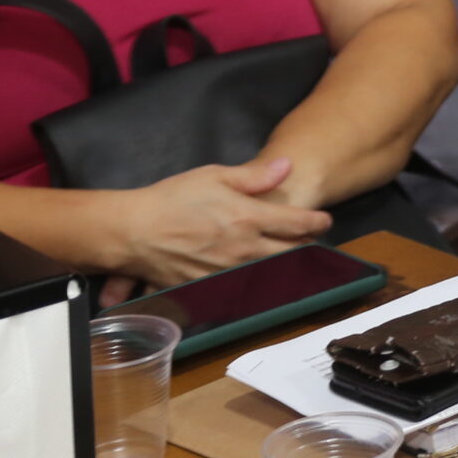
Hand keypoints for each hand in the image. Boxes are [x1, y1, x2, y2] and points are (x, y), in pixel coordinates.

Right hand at [111, 156, 333, 287]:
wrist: (132, 232)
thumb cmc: (171, 199)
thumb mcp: (213, 176)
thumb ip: (254, 176)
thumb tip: (287, 166)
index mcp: (248, 218)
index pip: (298, 224)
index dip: (317, 222)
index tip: (325, 221)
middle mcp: (244, 249)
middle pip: (292, 255)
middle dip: (309, 250)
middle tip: (315, 246)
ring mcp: (228, 272)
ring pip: (272, 276)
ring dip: (288, 271)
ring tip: (297, 266)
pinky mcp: (211, 288)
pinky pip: (243, 291)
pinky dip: (257, 286)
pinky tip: (262, 284)